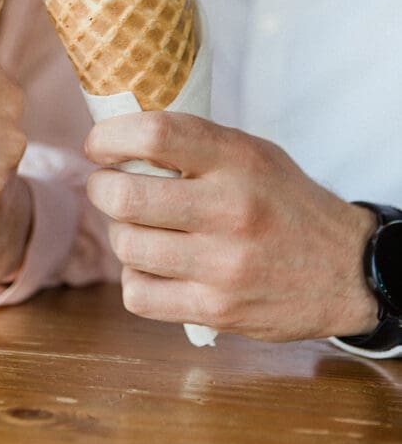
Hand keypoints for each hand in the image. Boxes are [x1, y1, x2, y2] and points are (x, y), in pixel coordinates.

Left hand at [85, 112, 378, 341]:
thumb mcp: (252, 153)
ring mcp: (222, 265)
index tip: (98, 145)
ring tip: (137, 227)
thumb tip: (121, 137)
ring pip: (126, 246)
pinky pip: (137, 294)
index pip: (154, 134)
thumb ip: (195, 145)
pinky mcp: (216, 309)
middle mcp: (229, 210)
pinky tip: (152, 267)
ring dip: (120, 233)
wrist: (345, 270)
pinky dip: (134, 279)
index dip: (110, 137)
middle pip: (125, 196)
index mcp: (237, 160)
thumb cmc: (286, 202)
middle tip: (107, 185)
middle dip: (101, 188)